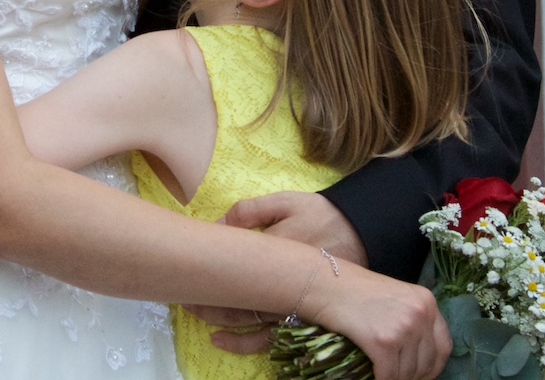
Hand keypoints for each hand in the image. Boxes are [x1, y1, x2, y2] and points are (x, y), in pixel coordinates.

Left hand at [190, 192, 369, 353]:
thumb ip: (250, 211)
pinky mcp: (303, 317)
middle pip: (236, 296)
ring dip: (217, 319)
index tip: (186, 261)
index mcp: (276, 249)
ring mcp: (293, 302)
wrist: (363, 234)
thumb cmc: (322, 215)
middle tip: (181, 292)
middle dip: (205, 296)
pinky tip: (221, 339)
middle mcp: (284, 281)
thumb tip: (218, 225)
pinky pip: (270, 338)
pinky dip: (243, 343)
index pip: (232, 260)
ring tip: (193, 311)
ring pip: (248, 320)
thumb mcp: (287, 201)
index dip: (207, 264)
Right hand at [309, 264, 449, 379]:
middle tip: (397, 376)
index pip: (444, 346)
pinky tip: (372, 375)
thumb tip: (422, 355)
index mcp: (426, 301)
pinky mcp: (384, 342)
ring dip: (395, 378)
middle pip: (428, 362)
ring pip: (408, 372)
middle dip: (413, 376)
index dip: (433, 366)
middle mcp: (420, 313)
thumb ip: (412, 319)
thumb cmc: (354, 291)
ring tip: (382, 373)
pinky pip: (389, 375)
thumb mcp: (395, 298)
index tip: (421, 374)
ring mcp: (403, 327)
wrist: (326, 283)